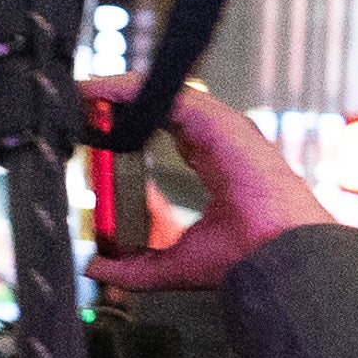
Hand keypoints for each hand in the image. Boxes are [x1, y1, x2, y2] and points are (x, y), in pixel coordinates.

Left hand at [81, 80, 328, 292]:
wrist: (276, 257)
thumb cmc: (246, 258)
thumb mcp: (174, 265)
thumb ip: (134, 266)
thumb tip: (95, 267)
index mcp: (217, 168)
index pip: (170, 135)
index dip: (132, 131)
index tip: (97, 136)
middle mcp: (219, 143)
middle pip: (162, 109)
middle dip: (121, 104)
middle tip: (81, 108)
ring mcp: (221, 129)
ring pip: (163, 95)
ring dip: (119, 91)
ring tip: (82, 93)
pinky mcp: (219, 122)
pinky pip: (167, 95)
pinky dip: (129, 90)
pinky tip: (98, 92)